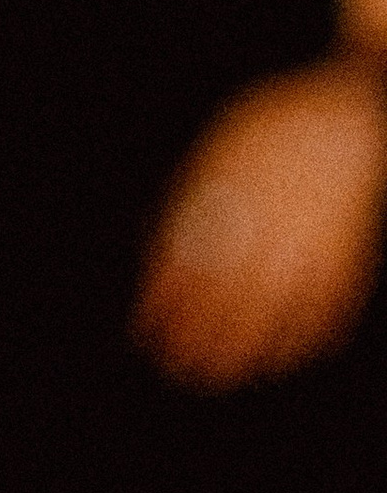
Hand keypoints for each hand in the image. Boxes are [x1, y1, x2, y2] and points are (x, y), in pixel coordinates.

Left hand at [131, 57, 386, 386]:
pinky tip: (284, 357)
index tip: (145, 334)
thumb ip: (186, 208)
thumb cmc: (269, 132)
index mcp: (227, 206)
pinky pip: (325, 317)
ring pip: (276, 322)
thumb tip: (154, 257)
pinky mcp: (347, 264)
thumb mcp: (214, 158)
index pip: (186, 273)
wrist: (345, 116)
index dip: (163, 309)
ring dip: (248, 356)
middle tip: (180, 371)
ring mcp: (311, 252)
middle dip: (199, 344)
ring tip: (227, 376)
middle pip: (227, 306)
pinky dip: (304, 343)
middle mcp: (267, 235)